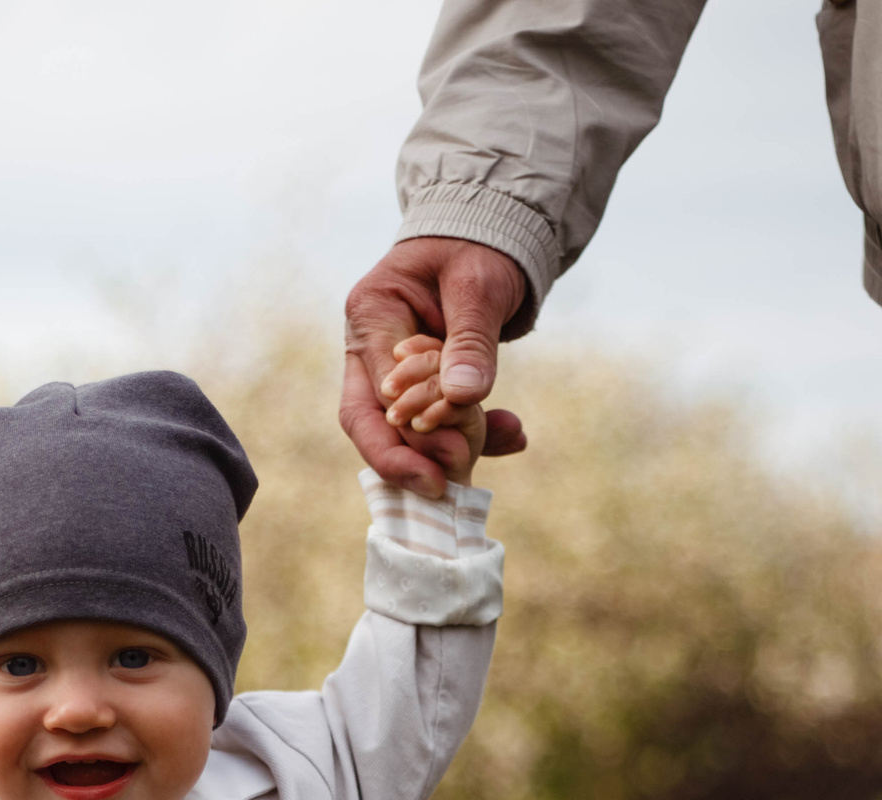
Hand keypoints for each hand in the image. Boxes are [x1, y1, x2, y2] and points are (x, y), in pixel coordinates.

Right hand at [341, 238, 529, 498]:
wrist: (489, 231)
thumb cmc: (478, 247)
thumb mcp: (479, 286)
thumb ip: (471, 341)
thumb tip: (463, 397)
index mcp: (372, 313)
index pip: (376, 393)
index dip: (407, 437)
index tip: (452, 462)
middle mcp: (369, 344)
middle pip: (368, 421)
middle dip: (407, 460)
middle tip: (451, 487)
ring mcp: (388, 365)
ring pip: (400, 428)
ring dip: (447, 448)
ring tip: (504, 444)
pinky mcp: (418, 380)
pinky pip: (433, 419)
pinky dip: (472, 432)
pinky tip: (513, 435)